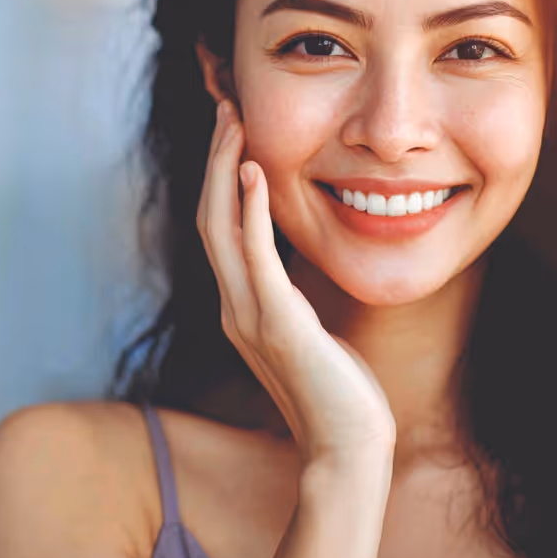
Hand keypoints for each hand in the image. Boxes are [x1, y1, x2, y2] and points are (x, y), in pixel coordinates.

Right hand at [196, 98, 395, 468]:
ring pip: (221, 227)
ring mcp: (250, 316)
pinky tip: (259, 172)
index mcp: (241, 306)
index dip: (221, 177)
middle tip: (226, 109)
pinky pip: (255, 255)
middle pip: (209, 217)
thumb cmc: (339, 392)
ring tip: (234, 123)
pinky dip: (252, 210)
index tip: (234, 132)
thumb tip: (299, 261)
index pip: (219, 228)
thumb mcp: (311, 330)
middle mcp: (235, 306)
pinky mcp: (278, 323)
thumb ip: (294, 296)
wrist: (347, 448)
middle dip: (216, 160)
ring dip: (226, 170)